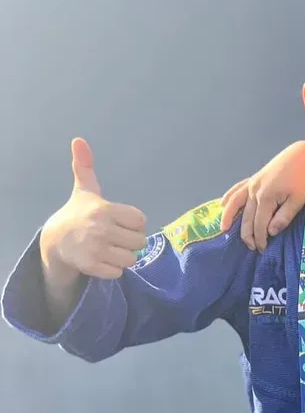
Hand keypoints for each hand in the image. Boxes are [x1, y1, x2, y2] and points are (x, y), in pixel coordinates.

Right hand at [40, 138, 147, 281]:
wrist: (56, 240)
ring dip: (123, 256)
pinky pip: (119, 272)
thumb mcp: (84, 190)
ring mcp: (96, 249)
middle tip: (114, 237)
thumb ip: (86, 167)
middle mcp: (101, 228)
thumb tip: (79, 140)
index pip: (141, 220)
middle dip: (130, 241)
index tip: (118, 222)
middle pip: (140, 242)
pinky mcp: (91, 266)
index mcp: (105, 209)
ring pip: (131, 259)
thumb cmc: (78, 213)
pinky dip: (113, 269)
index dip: (133, 223)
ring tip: (108, 249)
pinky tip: (101, 260)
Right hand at [219, 140, 304, 251]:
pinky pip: (237, 189)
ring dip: (229, 217)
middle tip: (251, 248)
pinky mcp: (254, 178)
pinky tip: (222, 204)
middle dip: (248, 235)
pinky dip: (229, 196)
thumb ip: (284, 217)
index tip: (262, 249)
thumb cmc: (302, 180)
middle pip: (247, 218)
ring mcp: (252, 184)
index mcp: (265, 198)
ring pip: (236, 203)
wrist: (300, 157)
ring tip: (224, 229)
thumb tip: (271, 232)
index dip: (260, 239)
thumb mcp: (297, 201)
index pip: (259, 225)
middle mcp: (254, 191)